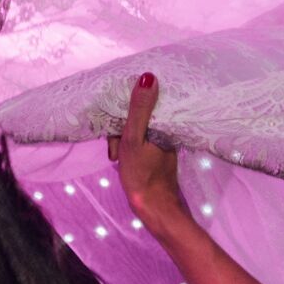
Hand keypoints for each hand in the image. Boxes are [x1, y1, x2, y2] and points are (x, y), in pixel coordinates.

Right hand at [109, 72, 189, 229]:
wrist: (154, 207)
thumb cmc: (143, 173)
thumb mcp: (134, 139)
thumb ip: (139, 109)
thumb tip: (148, 76)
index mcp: (165, 121)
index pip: (143, 101)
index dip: (126, 109)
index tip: (117, 126)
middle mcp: (167, 128)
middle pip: (137, 116)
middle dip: (121, 130)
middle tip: (117, 150)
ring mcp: (162, 141)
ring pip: (136, 130)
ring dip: (122, 142)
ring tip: (119, 158)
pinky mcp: (158, 152)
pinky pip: (140, 141)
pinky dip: (129, 148)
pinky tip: (123, 160)